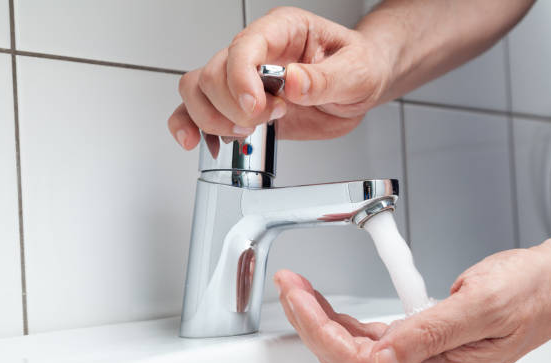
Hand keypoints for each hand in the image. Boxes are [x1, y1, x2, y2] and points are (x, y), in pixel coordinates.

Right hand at [167, 7, 392, 149]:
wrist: (359, 90)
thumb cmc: (359, 67)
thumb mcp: (356, 72)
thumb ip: (325, 79)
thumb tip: (292, 82)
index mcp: (283, 31)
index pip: (243, 46)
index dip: (240, 78)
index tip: (255, 106)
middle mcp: (257, 52)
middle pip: (213, 73)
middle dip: (235, 107)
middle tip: (269, 118)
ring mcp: (244, 80)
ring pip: (198, 90)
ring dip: (213, 119)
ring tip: (247, 131)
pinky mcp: (240, 106)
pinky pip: (198, 110)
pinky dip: (191, 126)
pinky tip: (199, 142)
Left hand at [273, 233, 550, 362]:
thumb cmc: (529, 292)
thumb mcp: (481, 306)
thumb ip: (430, 334)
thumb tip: (381, 361)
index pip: (361, 361)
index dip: (321, 332)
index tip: (299, 299)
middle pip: (347, 353)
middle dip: (308, 320)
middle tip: (288, 288)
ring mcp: (418, 350)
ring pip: (353, 342)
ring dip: (320, 316)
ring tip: (298, 290)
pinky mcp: (418, 334)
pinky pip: (368, 330)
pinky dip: (341, 314)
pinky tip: (327, 302)